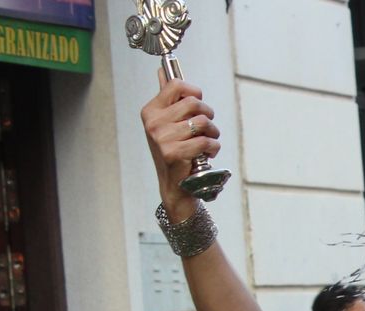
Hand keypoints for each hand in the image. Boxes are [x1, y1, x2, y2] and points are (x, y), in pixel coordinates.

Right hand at [141, 71, 221, 218]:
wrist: (175, 186)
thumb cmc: (176, 151)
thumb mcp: (167, 123)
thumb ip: (168, 98)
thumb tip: (163, 70)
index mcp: (151, 111)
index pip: (176, 85)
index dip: (194, 92)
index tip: (198, 102)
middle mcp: (153, 123)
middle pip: (194, 103)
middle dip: (208, 115)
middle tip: (208, 127)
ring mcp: (161, 138)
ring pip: (202, 122)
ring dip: (213, 133)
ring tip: (208, 142)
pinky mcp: (173, 153)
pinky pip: (205, 141)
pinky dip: (213, 148)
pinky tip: (207, 154)